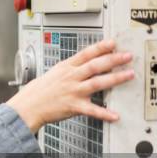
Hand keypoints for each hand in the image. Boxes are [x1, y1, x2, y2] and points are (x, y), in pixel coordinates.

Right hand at [6, 40, 133, 133]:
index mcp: (65, 68)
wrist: (27, 106)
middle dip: (113, 59)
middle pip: (95, 65)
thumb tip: (83, 64)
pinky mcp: (73, 106)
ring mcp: (72, 91)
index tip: (113, 42)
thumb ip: (69, 69)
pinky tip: (114, 115)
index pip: (85, 54)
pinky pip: (92, 110)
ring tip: (128, 75)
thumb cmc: (38, 92)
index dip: (100, 47)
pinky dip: (104, 113)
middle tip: (127, 56)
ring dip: (115, 79)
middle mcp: (70, 77)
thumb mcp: (52, 73)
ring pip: (97, 83)